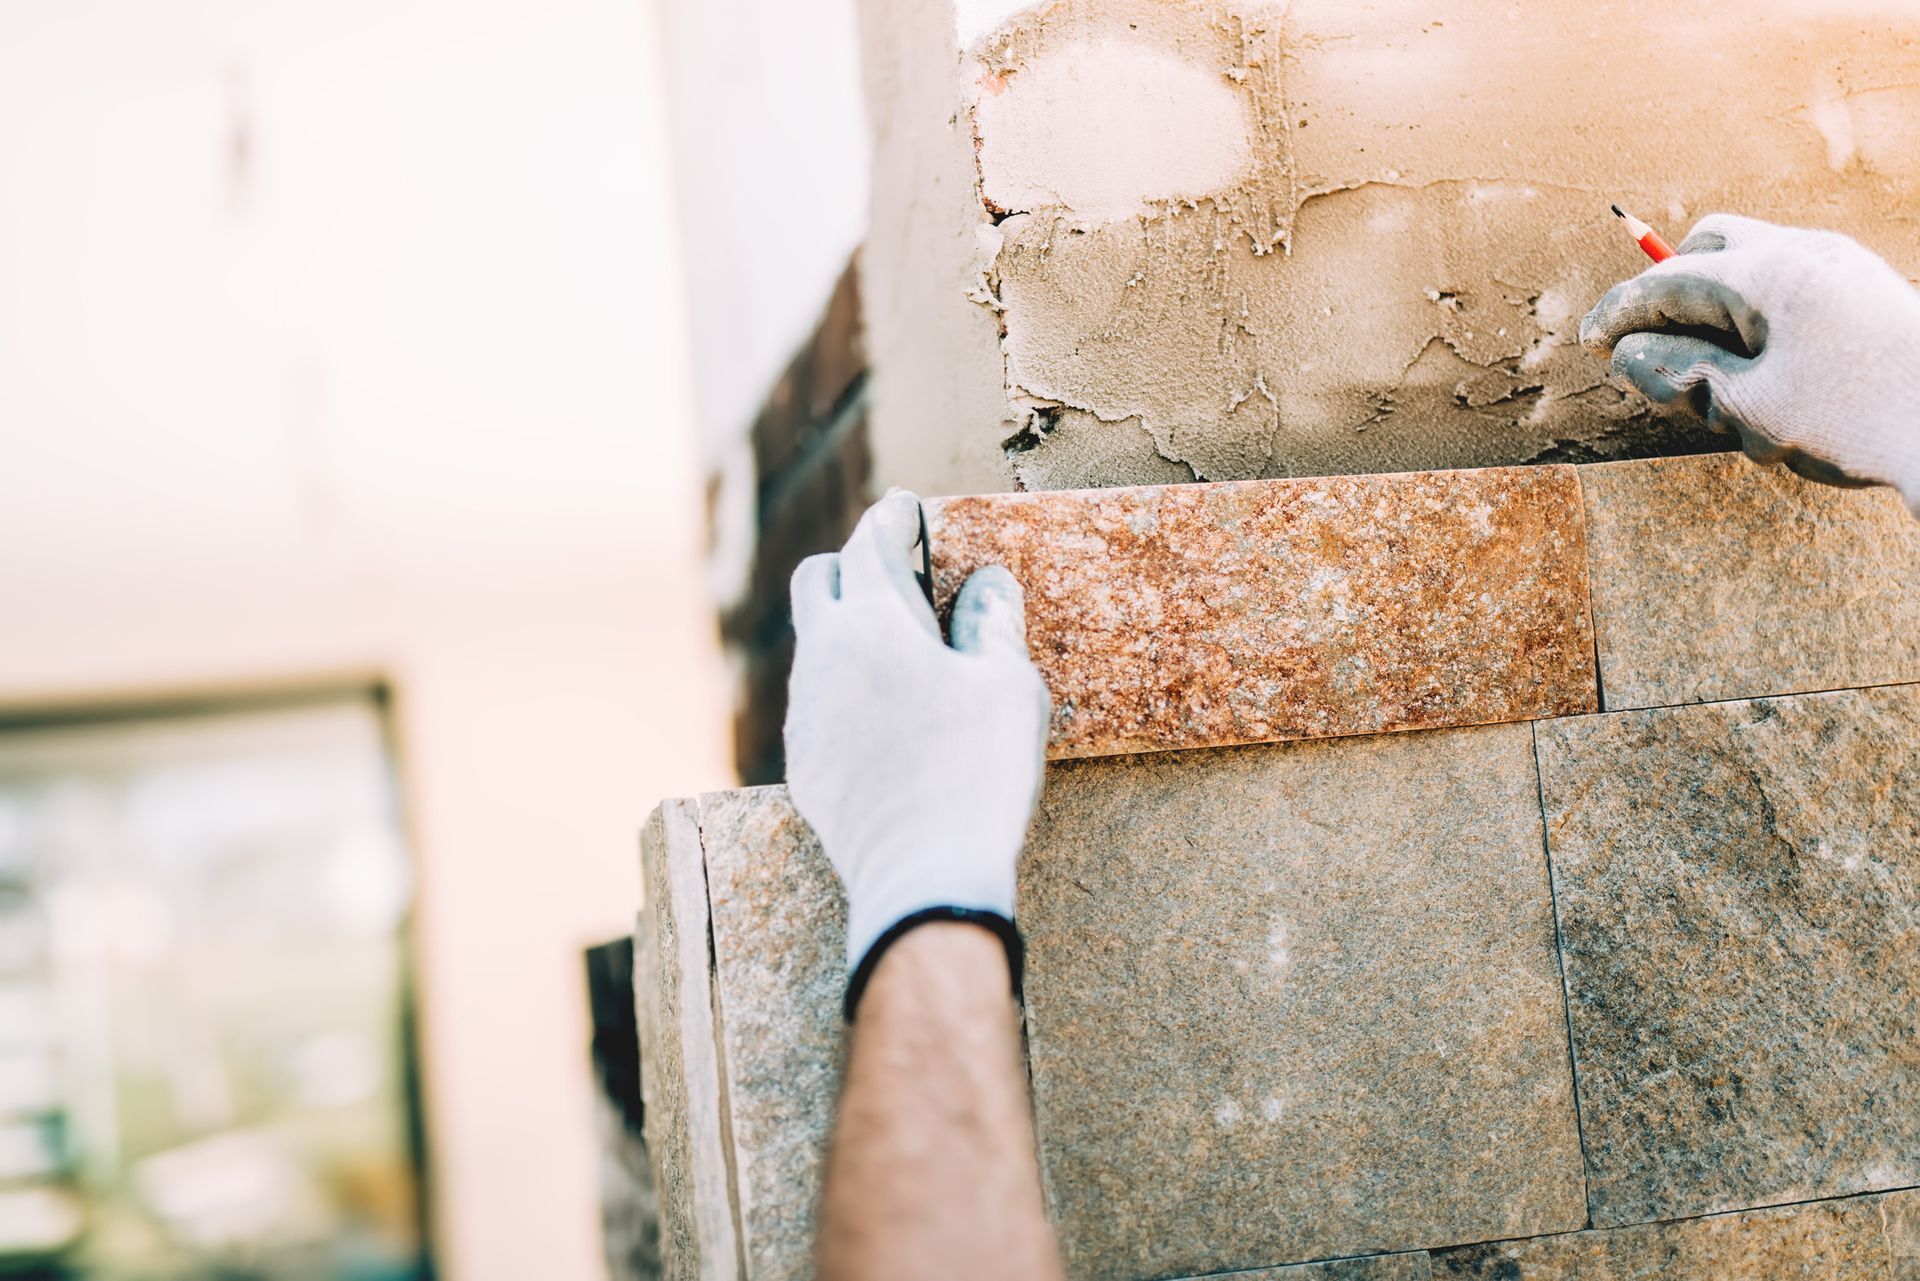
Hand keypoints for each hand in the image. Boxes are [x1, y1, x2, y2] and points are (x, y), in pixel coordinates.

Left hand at [785, 491, 1050, 974]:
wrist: (921, 878)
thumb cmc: (976, 772)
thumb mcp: (1007, 686)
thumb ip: (991, 622)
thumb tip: (985, 581)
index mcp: (874, 622)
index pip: (871, 544)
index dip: (893, 520)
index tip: (908, 509)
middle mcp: (824, 655)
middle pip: (818, 580)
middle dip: (853, 564)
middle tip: (901, 574)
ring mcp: (805, 712)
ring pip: (814, 644)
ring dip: (850, 630)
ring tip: (902, 650)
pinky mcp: (804, 762)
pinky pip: (816, 701)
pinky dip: (846, 686)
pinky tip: (886, 715)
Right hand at [1580, 214, 1919, 511]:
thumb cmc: (1859, 422)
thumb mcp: (1750, 408)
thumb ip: (1677, 375)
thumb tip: (1625, 353)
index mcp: (1772, 274)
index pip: (1667, 280)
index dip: (1618, 313)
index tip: (1588, 345)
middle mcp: (1808, 253)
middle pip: (1710, 244)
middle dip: (1670, 290)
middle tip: (1652, 348)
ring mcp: (1842, 267)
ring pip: (1750, 264)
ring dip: (1716, 310)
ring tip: (1724, 387)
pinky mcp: (1864, 291)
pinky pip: (1789, 285)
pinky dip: (1757, 318)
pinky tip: (1771, 378)